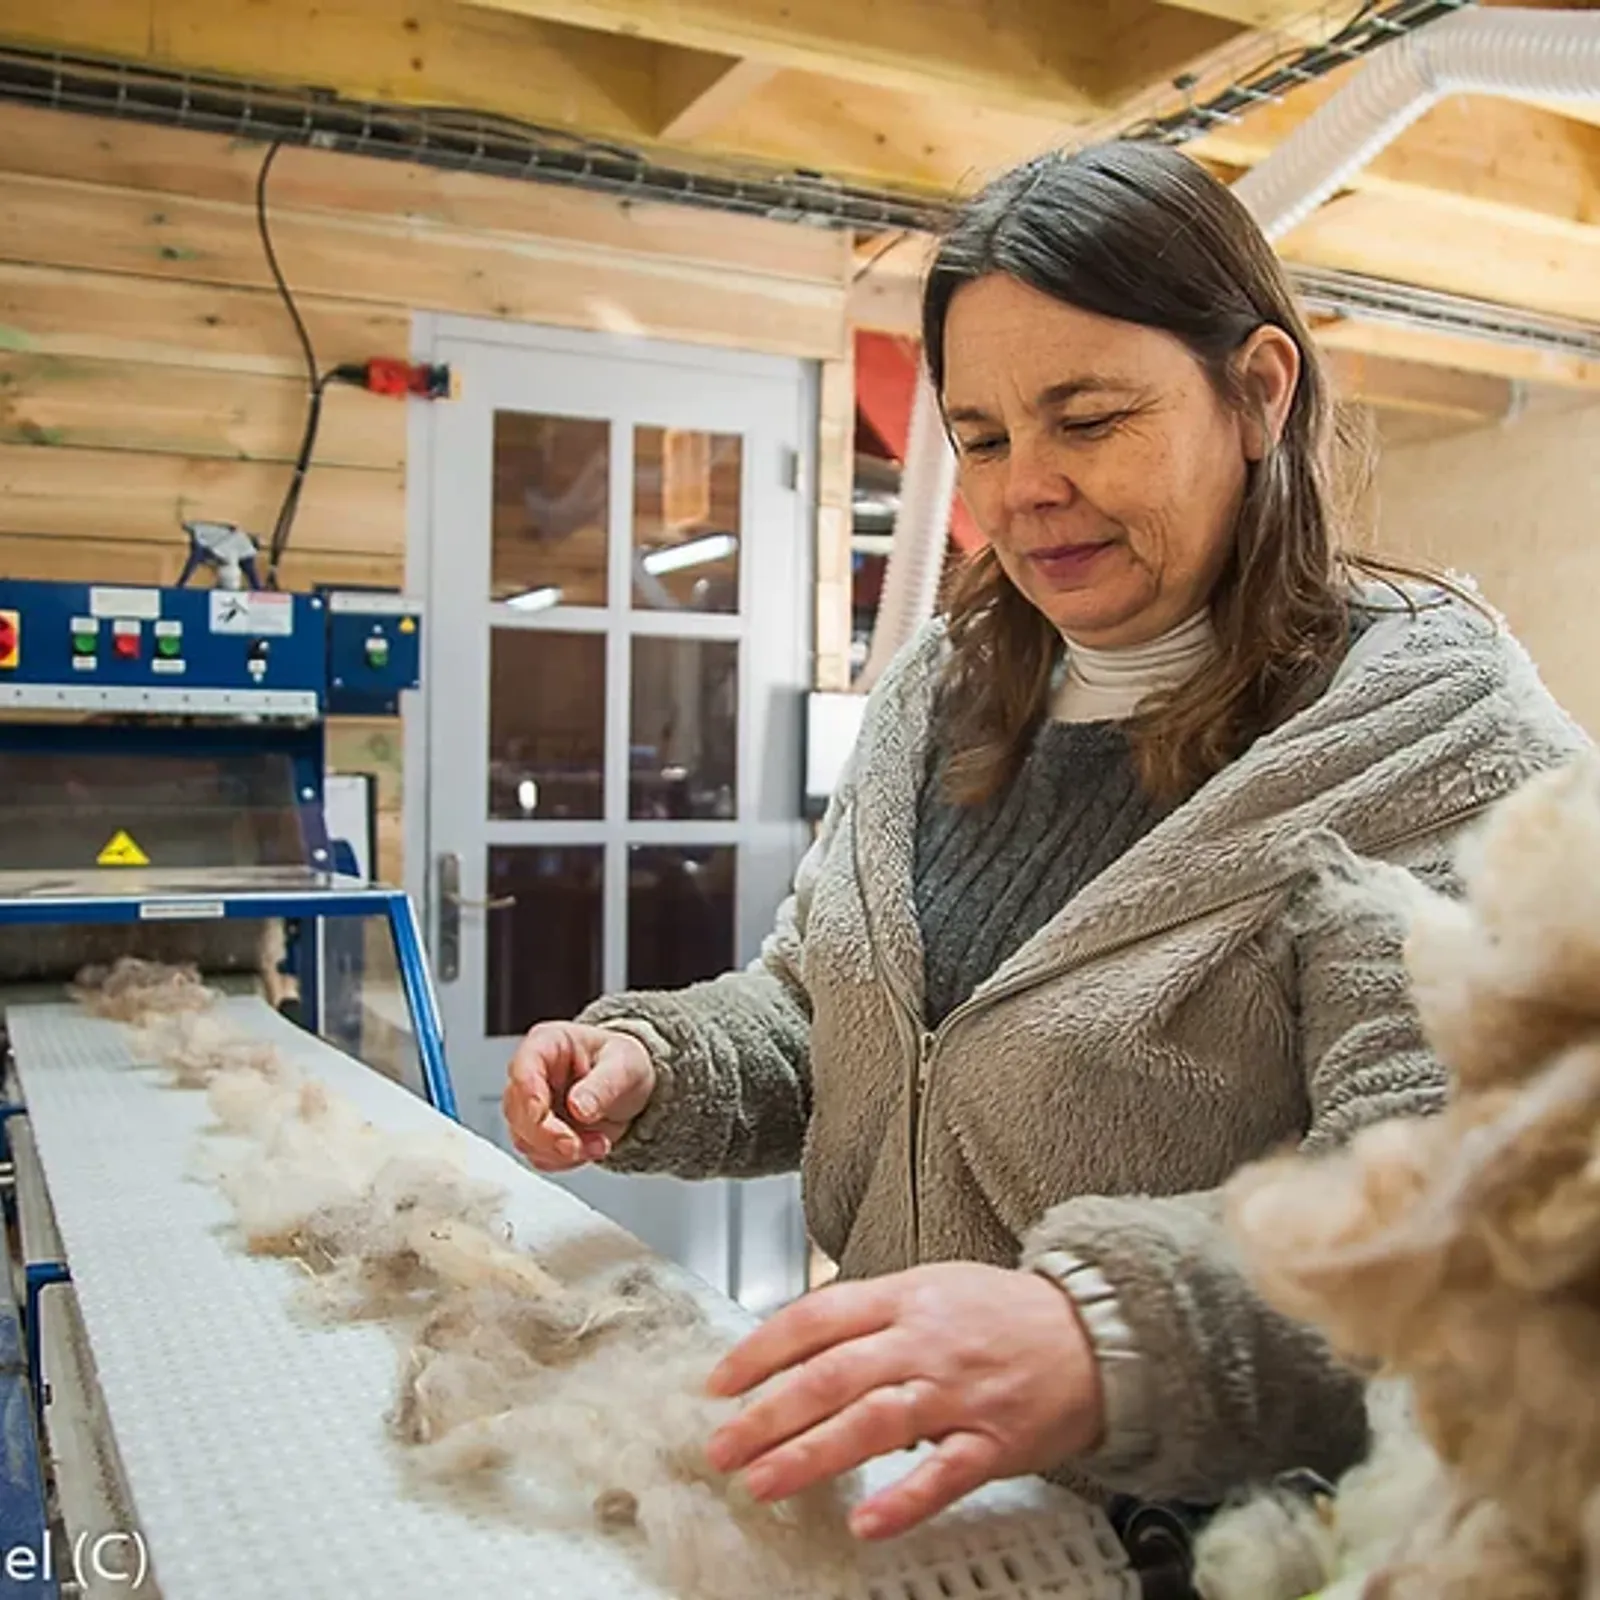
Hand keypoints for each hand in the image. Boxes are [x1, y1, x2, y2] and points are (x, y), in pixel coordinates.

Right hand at [501, 1022, 654, 1170]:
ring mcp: (531, 1106)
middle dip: (547, 1134)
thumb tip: (578, 1107)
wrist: (631, 1087)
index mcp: (547, 1044)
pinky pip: (539, 1155)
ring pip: (525, 1138)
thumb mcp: (624, 1065)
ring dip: (561, 1151)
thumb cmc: (621, 1064)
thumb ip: (603, 1085)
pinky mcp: (538, 1133)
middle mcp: (532, 1075)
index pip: (523, 1066)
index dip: (527, 1093)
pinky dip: (565, 1160)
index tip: (540, 1115)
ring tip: (599, 1143)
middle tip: (576, 1144)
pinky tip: (590, 1147)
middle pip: (518, 1110)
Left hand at [703, 1262, 1103, 1540]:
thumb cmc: (1005, 1312)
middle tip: (722, 1448)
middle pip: (832, 1376)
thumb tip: (802, 1343)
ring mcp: (959, 1393)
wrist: (1098, 1332)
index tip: (720, 1383)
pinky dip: (904, 1500)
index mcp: (905, 1298)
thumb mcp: (933, 1287)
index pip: (817, 1318)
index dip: (762, 1350)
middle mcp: (925, 1341)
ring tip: (763, 1483)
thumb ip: (871, 1314)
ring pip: (873, 1423)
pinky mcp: (995, 1441)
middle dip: (768, 1414)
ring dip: (811, 1455)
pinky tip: (867, 1524)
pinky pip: (943, 1475)